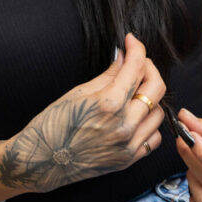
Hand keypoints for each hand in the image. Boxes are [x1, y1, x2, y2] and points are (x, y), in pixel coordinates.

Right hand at [0, 33, 165, 194]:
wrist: (43, 160)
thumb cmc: (53, 125)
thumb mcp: (78, 92)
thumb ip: (108, 75)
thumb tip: (124, 58)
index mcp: (108, 104)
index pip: (136, 68)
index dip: (137, 48)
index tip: (132, 41)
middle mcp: (123, 125)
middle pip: (156, 88)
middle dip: (149, 68)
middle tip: (137, 63)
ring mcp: (128, 145)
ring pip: (159, 113)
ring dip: (150, 98)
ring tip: (133, 92)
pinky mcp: (128, 159)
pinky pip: (154, 137)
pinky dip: (149, 124)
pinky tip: (135, 117)